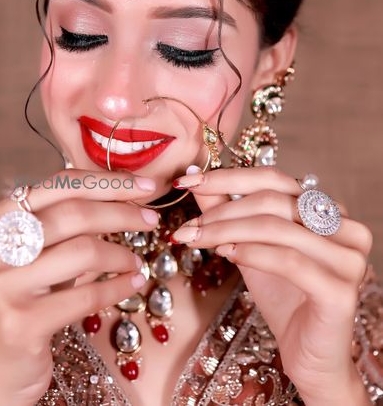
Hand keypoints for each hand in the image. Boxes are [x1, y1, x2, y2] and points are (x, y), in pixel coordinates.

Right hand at [0, 168, 158, 404]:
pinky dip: (117, 287)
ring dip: (120, 254)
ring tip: (135, 261)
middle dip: (121, 212)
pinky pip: (86, 295)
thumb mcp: (34, 255)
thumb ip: (63, 222)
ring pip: (83, 251)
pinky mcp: (20, 323)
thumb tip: (127, 193)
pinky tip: (131, 283)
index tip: (144, 185)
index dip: (107, 182)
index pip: (59, 185)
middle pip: (73, 213)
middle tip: (150, 218)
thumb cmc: (23, 302)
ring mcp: (0, 286)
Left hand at [170, 166, 372, 403]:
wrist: (309, 357)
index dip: (227, 177)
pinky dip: (251, 253)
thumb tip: (194, 178)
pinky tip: (226, 255)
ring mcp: (348, 258)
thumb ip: (228, 212)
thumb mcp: (250, 246)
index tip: (187, 182)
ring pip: (276, 228)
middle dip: (221, 211)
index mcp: (328, 209)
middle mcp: (346, 227)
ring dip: (226, 231)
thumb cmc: (283, 298)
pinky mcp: (341, 290)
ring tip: (196, 240)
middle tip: (187, 226)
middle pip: (272, 200)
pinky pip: (287, 260)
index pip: (273, 179)